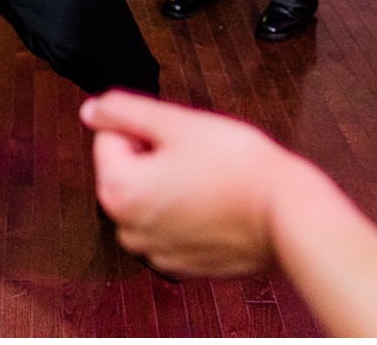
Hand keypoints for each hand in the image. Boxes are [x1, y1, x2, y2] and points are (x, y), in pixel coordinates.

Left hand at [82, 91, 304, 277]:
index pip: (109, 137)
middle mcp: (127, 229)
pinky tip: (215, 205)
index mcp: (117, 192)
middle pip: (126, 170)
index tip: (179, 139)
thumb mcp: (176, 122)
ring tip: (208, 181)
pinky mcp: (182, 264)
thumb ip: (124, 110)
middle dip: (154, 158)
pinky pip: (170, 225)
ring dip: (169, 185)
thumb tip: (90, 110)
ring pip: (149, 197)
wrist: (286, 215)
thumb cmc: (237, 167)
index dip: (146, 129)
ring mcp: (154, 252)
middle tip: (196, 158)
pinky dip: (186, 213)